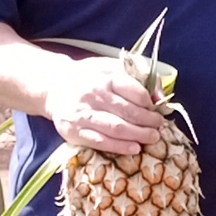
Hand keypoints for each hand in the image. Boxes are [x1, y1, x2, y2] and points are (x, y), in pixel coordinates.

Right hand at [43, 56, 166, 152]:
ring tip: (152, 138)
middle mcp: (94, 94)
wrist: (54, 87)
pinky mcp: (75, 131)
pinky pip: (101, 142)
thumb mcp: (112, 67)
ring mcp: (84, 114)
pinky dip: (120, 147)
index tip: (157, 109)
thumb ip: (138, 77)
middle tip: (159, 126)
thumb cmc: (89, 78)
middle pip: (129, 112)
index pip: (135, 91)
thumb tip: (160, 97)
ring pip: (117, 128)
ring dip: (138, 135)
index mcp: (106, 76)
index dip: (150, 103)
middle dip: (149, 121)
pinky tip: (134, 148)